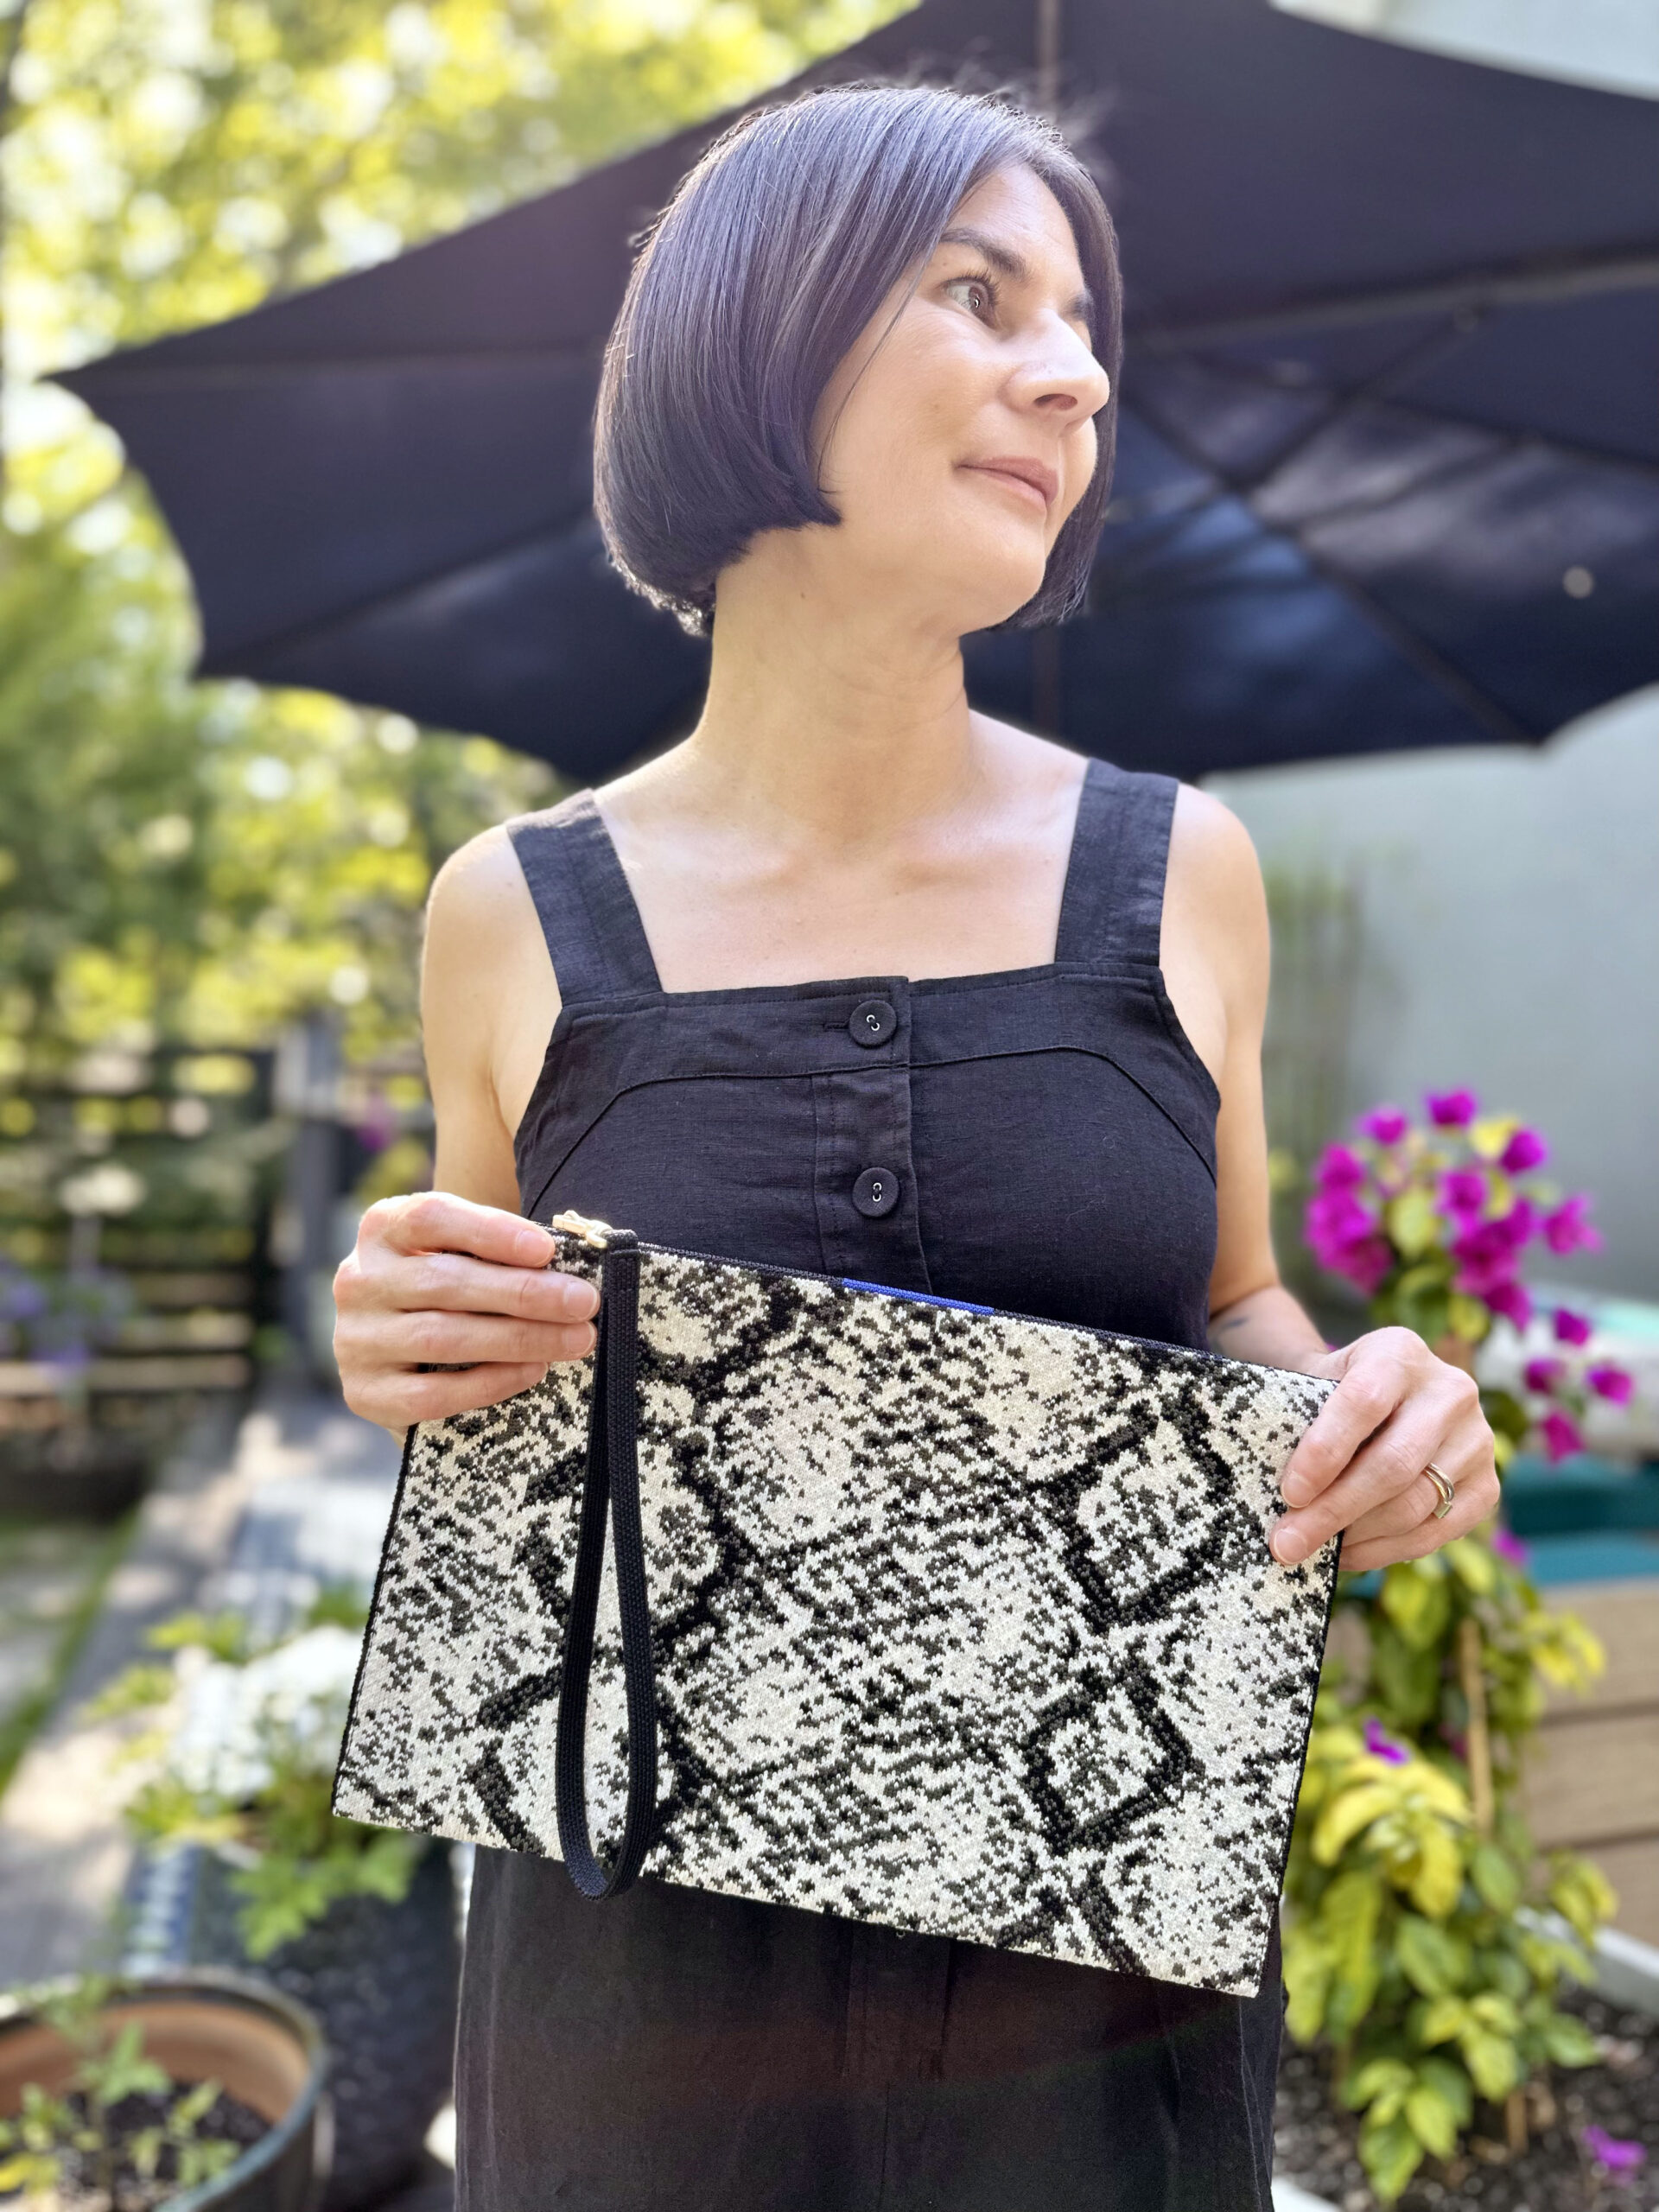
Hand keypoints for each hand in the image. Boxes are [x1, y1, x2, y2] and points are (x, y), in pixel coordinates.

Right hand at [333, 1191, 597, 1432]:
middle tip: (583, 1302)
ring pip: (441, 1337)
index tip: (547, 1249)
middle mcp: (359, 1279)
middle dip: (524, 1292)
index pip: (431, 1217)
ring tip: (573, 1338)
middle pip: (444, 1281)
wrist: (403, 1359)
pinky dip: (489, 1382)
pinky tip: (532, 1370)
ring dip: (518, 1338)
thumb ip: (498, 1255)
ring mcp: (356, 1339)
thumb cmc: (452, 1294)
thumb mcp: (463, 1258)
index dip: (491, 1231)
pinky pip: (431, 1394)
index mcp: (383, 1229)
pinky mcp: (364, 1393)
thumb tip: (567, 1268)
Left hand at [1270, 1326, 1499, 1572]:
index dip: (1325, 1452)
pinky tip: (1347, 1554)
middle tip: (1287, 1543)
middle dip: (1334, 1510)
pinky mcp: (1487, 1485)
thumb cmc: (1332, 1397)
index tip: (1290, 1494)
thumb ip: (1301, 1428)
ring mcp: (1477, 1439)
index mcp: (1400, 1353)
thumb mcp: (1315, 1389)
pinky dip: (1385, 1551)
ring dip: (1356, 1537)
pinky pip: (1435, 1532)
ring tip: (1310, 1550)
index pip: (1364, 1402)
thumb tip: (1283, 1502)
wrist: (1377, 1399)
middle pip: (1393, 1464)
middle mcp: (1450, 1391)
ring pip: (1414, 1504)